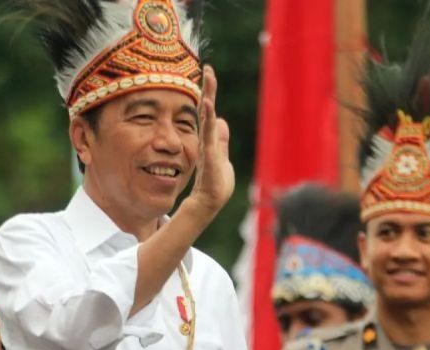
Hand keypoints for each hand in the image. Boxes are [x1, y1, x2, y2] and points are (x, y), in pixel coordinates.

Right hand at [186, 65, 234, 218]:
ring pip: (206, 118)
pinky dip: (208, 119)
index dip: (209, 93)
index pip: (209, 112)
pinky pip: (209, 134)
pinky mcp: (209, 155)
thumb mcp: (222, 157)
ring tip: (208, 80)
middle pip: (206, 110)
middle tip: (208, 69)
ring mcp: (207, 146)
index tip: (209, 73)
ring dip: (207, 99)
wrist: (209, 201)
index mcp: (210, 138)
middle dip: (208, 89)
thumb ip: (222, 140)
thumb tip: (221, 121)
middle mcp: (207, 139)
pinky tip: (208, 106)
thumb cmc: (216, 182)